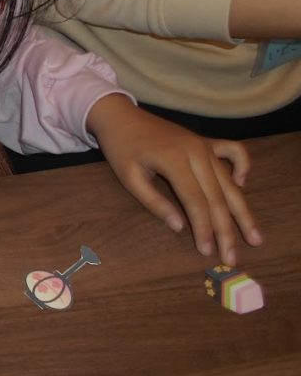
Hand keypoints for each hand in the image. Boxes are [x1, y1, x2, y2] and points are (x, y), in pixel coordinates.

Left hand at [87, 95, 261, 264]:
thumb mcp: (129, 177)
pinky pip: (234, 151)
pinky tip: (241, 186)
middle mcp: (196, 152)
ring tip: (254, 236)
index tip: (208, 252)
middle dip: (226, 230)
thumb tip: (180, 227)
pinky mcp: (206, 141)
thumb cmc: (122, 148)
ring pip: (229, 182)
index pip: (196, 201)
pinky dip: (243, 167)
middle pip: (217, 196)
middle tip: (232, 258)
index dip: (204, 228)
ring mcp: (204, 145)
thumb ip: (154, 202)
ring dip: (242, 211)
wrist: (121, 117)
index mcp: (174, 160)